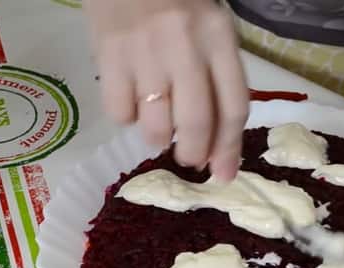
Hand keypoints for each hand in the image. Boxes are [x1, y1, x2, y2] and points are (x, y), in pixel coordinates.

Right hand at [85, 0, 248, 179]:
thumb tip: (213, 141)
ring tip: (158, 127)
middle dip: (194, 154)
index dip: (230, 148)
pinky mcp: (108, 55)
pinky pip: (119, 111)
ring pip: (156, 125)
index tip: (223, 174)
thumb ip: (216, 76)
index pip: (234, 105)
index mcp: (219, 36)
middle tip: (189, 159)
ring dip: (159, 139)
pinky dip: (126, 116)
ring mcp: (145, 52)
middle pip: (197, 123)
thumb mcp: (211, 27)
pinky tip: (130, 99)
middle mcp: (186, 46)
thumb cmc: (177, 0)